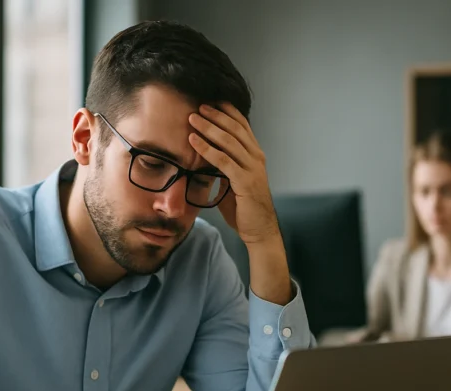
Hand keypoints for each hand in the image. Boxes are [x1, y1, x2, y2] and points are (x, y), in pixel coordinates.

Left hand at [189, 103, 292, 304]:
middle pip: (235, 129)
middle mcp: (256, 158)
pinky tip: (193, 141)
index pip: (242, 126)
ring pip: (229, 141)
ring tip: (192, 118)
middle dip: (215, 115)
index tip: (211, 100)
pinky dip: (207, 149)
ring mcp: (252, 169)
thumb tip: (204, 156)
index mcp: (255, 155)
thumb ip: (223, 167)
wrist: (259, 230)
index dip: (227, 111)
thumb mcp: (232, 181)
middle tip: (198, 104)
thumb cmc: (244, 207)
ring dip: (208, 127)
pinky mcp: (245, 182)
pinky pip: (223, 160)